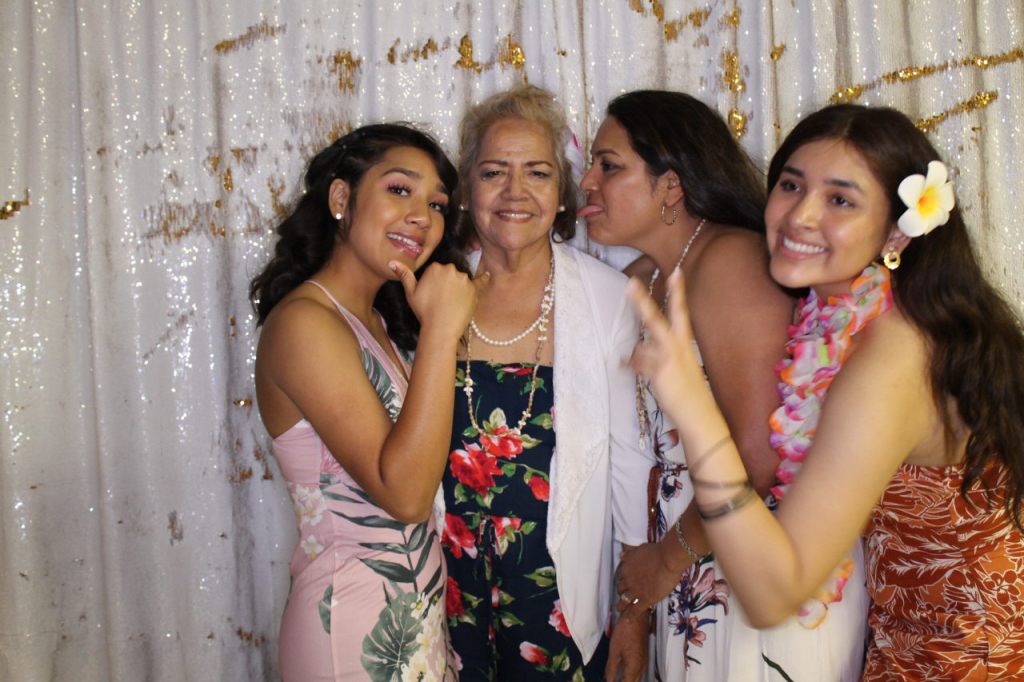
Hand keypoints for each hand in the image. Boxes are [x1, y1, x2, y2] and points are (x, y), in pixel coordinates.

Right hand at [391, 261, 487, 339]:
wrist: (440, 328)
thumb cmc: (424, 311)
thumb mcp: (411, 293)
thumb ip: (404, 275)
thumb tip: (392, 262)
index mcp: (435, 268)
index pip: (436, 271)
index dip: (434, 283)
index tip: (432, 294)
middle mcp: (451, 269)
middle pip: (450, 274)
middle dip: (447, 284)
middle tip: (442, 300)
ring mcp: (464, 279)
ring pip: (461, 280)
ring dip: (459, 287)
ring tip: (452, 303)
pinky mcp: (474, 289)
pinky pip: (480, 282)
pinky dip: (483, 279)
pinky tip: (486, 275)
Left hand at [605, 609, 648, 681]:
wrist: (637, 617)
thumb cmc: (625, 632)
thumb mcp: (614, 652)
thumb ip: (611, 669)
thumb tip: (608, 681)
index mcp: (634, 668)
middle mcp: (641, 667)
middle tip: (612, 680)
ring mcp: (644, 662)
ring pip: (636, 678)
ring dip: (627, 680)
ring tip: (616, 678)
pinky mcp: (643, 656)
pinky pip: (638, 671)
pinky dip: (630, 674)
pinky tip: (622, 671)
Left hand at [615, 543, 681, 615]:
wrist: (667, 560)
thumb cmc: (656, 552)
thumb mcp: (638, 550)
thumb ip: (629, 554)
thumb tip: (620, 555)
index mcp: (626, 569)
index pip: (620, 577)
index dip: (623, 581)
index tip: (625, 583)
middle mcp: (628, 581)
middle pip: (621, 589)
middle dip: (622, 592)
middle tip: (624, 595)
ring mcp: (635, 592)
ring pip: (624, 601)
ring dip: (622, 606)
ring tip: (620, 609)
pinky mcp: (645, 600)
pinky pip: (635, 611)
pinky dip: (631, 616)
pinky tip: (628, 620)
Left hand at [627, 271, 715, 427]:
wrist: (699, 412)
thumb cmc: (689, 390)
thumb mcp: (680, 365)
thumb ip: (661, 353)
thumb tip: (639, 350)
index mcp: (684, 342)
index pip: (682, 312)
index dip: (679, 292)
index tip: (676, 272)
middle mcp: (677, 347)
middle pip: (655, 319)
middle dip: (642, 302)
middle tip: (630, 283)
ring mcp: (667, 359)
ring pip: (642, 348)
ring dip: (638, 358)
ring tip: (647, 369)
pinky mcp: (660, 372)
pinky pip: (637, 364)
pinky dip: (629, 365)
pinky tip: (623, 366)